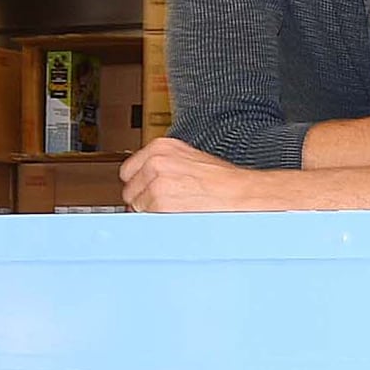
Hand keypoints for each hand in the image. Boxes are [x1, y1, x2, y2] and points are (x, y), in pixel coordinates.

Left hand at [120, 139, 269, 211]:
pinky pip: (147, 220)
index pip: (128, 171)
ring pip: (137, 208)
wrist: (241, 194)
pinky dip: (159, 223)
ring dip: (152, 213)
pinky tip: (177, 217)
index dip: (140, 186)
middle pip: (129, 191)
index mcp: (161, 147)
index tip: (148, 193)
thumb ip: (164, 168)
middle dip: (144, 201)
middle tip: (167, 205)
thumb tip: (147, 185)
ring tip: (177, 210)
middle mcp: (155, 162)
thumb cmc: (223, 182)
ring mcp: (156, 183)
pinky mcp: (160, 204)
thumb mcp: (189, 161)